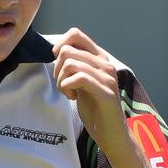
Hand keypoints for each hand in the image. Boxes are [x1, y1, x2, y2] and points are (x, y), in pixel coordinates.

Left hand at [52, 28, 129, 156]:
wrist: (112, 133)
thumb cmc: (95, 109)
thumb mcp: (82, 82)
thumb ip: (75, 66)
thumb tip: (56, 52)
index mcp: (99, 58)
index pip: (76, 34)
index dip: (59, 45)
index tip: (58, 65)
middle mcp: (105, 63)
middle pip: (67, 49)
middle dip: (56, 68)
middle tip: (63, 84)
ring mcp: (107, 77)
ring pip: (70, 63)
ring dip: (61, 80)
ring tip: (68, 92)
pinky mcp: (105, 91)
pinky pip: (78, 78)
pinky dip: (67, 87)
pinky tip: (72, 97)